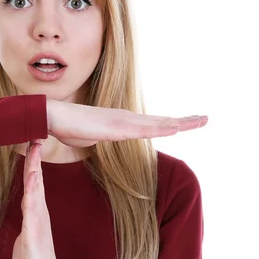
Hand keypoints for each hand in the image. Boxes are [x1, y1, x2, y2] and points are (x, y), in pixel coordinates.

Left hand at [12, 140, 57, 258]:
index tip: (32, 142)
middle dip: (35, 162)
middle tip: (35, 140)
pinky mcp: (33, 237)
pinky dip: (30, 203)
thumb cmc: (33, 255)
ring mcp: (37, 225)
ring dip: (33, 179)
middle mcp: (39, 214)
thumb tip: (28, 201)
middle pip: (36, 183)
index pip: (34, 181)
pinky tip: (29, 193)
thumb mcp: (28, 228)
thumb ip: (28, 213)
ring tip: (32, 162)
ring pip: (35, 197)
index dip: (33, 162)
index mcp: (36, 210)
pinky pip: (31, 218)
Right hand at [46, 99, 208, 147]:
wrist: (53, 116)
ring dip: (181, 123)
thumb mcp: (87, 138)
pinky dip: (162, 129)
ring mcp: (123, 121)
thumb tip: (96, 141)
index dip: (170, 124)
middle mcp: (126, 119)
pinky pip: (144, 129)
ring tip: (201, 120)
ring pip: (158, 124)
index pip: (151, 125)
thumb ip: (97, 139)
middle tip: (205, 118)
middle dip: (184, 121)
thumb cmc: (67, 126)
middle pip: (160, 122)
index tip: (186, 124)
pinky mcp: (116, 127)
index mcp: (121, 123)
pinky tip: (177, 129)